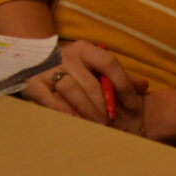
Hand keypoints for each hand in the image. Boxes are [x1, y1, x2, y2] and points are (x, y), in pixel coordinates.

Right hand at [21, 39, 148, 132]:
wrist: (32, 60)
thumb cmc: (73, 69)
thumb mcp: (95, 67)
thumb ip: (119, 77)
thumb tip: (144, 86)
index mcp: (85, 49)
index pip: (108, 63)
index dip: (123, 84)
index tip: (134, 105)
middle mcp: (67, 56)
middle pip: (91, 82)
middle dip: (105, 105)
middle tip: (114, 123)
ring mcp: (49, 69)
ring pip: (71, 89)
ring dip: (87, 110)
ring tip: (98, 126)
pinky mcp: (34, 83)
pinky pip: (48, 97)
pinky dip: (61, 109)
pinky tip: (72, 120)